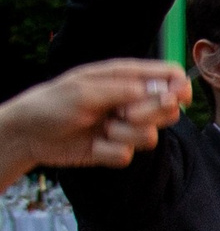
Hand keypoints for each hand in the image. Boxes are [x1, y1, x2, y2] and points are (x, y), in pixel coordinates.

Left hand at [0, 59, 189, 180]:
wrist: (28, 135)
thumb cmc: (51, 104)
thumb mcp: (86, 91)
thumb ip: (127, 90)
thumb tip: (165, 90)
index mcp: (125, 77)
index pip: (169, 75)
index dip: (179, 87)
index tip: (175, 98)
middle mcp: (130, 100)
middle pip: (168, 109)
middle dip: (150, 114)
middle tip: (124, 113)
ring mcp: (124, 126)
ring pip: (150, 136)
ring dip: (125, 135)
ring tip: (102, 129)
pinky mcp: (115, 149)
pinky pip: (129, 155)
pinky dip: (110, 152)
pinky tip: (92, 144)